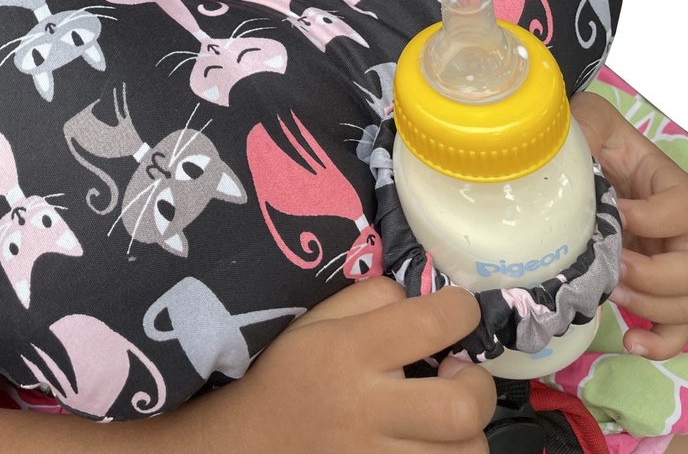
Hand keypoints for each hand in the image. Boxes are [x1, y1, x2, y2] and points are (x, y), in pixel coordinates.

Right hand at [209, 276, 495, 452]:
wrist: (256, 441)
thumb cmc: (292, 372)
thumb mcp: (318, 319)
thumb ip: (371, 297)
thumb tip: (424, 298)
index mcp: (349, 352)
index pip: (429, 325)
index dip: (461, 309)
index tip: (459, 310)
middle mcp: (367, 409)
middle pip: (461, 408)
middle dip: (479, 385)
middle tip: (460, 374)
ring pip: (465, 453)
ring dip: (467, 428)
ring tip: (445, 412)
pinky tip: (430, 439)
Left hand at [572, 91, 687, 359]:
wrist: (588, 159)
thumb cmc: (591, 139)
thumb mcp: (591, 123)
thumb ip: (587, 128)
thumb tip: (563, 151)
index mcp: (673, 187)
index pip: (682, 209)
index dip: (652, 219)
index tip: (616, 214)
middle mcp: (685, 228)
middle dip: (654, 276)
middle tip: (613, 270)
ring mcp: (676, 259)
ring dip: (654, 309)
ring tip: (612, 298)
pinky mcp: (663, 287)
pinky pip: (680, 325)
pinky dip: (662, 340)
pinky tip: (632, 343)